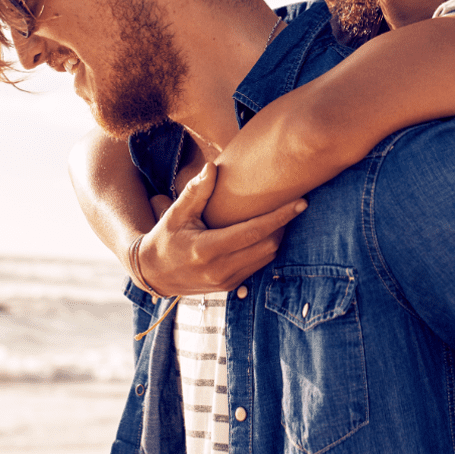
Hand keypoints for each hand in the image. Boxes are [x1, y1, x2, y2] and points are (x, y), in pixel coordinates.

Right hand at [137, 162, 306, 296]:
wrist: (153, 273)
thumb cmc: (165, 237)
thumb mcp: (176, 213)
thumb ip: (196, 191)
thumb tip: (212, 166)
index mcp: (207, 249)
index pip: (254, 231)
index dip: (281, 216)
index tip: (301, 203)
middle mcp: (220, 269)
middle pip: (268, 245)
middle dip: (285, 224)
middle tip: (297, 203)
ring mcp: (227, 281)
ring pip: (267, 257)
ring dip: (279, 236)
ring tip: (286, 214)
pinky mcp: (230, 287)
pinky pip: (259, 266)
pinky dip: (267, 247)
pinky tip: (269, 231)